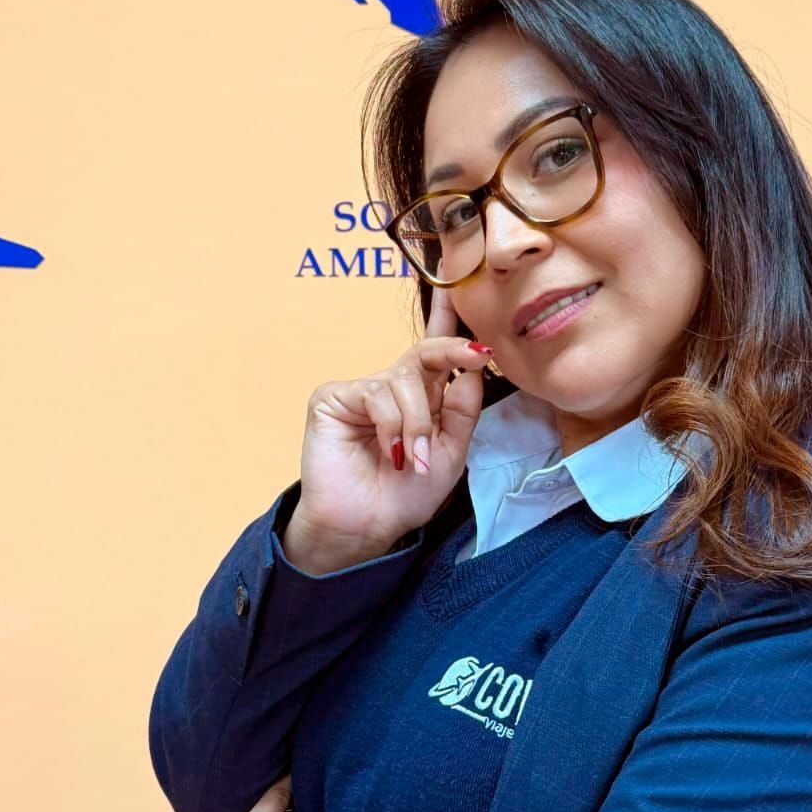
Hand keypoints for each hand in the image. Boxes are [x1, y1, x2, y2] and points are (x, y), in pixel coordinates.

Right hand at [288, 285, 491, 558]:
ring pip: (405, 380)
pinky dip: (391, 425)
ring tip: (412, 458)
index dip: (447, 317)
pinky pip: (376, 394)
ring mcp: (363, 390)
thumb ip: (462, 411)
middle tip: (478, 354)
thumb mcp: (450, 453)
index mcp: (424, 397)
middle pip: (427, 351)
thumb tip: (473, 367)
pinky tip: (389, 451)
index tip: (459, 284)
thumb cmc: (406, 495)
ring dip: (417, 422)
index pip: (438, 352)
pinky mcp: (334, 398)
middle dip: (454, 350)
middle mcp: (393, 387)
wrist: (366, 526)